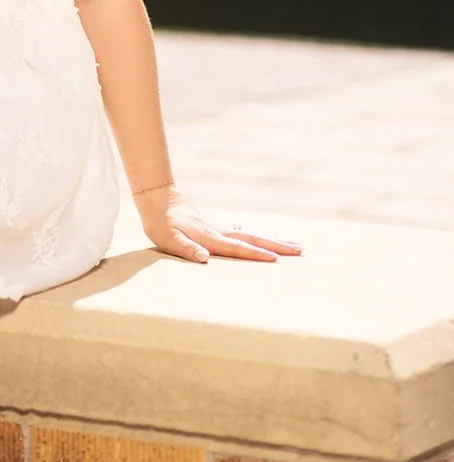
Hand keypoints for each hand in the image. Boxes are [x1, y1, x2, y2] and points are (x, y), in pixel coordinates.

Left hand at [136, 186, 303, 262]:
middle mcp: (220, 232)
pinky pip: (245, 233)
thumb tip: (203, 258)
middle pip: (254, 239)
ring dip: (274, 240)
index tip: (277, 260)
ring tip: (295, 245)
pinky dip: (259, 237)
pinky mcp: (218, 227)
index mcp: (211, 238)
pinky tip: (266, 239)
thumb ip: (185, 249)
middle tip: (302, 251)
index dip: (256, 255)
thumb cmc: (161, 225)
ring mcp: (221, 228)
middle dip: (278, 246)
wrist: (159, 200)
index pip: (238, 249)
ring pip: (252, 235)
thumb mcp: (168, 240)